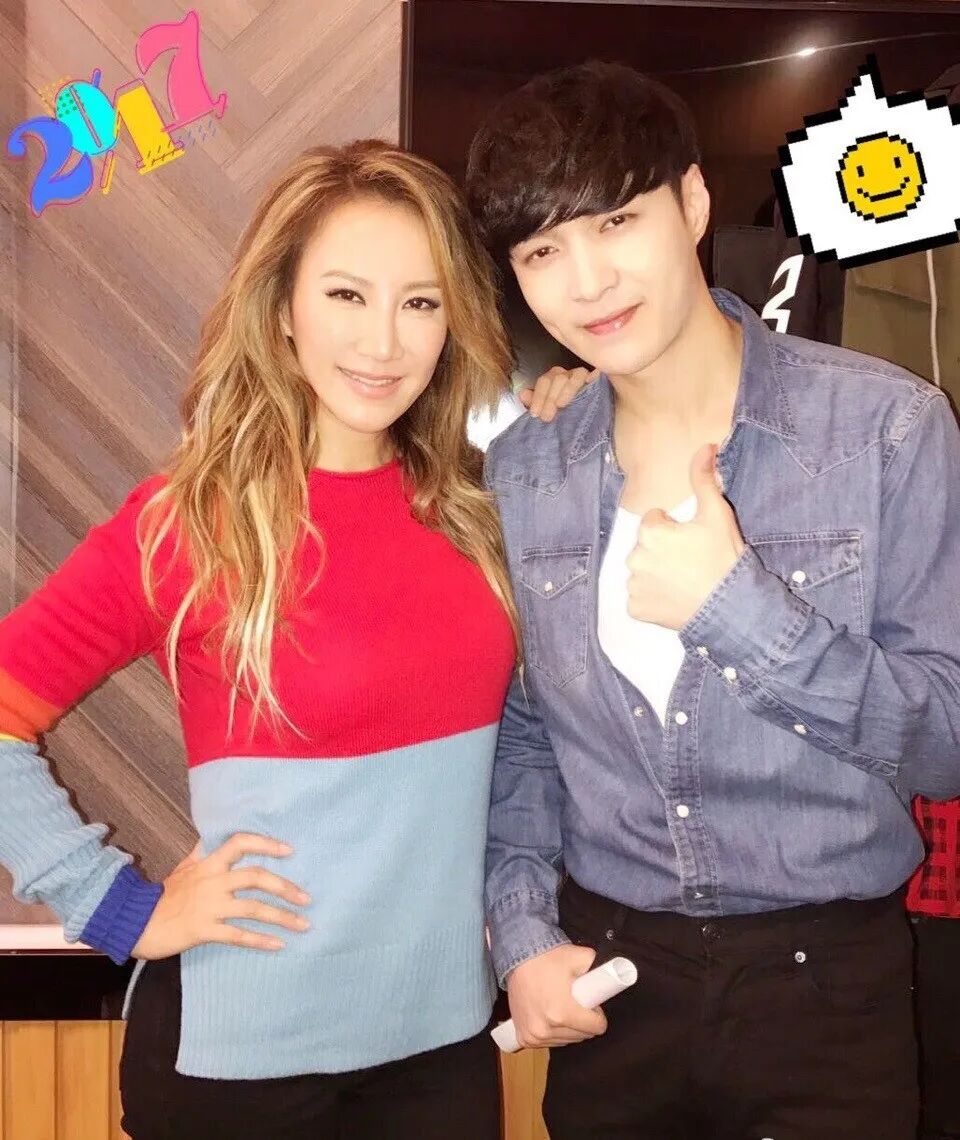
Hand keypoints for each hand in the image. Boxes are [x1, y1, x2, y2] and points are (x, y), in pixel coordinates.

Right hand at [131, 833, 310, 959]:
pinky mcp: (204, 930)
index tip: (289, 850)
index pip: (240, 843)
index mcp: (209, 863)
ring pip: (253, 908)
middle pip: (256, 877)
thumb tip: (213, 835)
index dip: (266, 844)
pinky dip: (260, 940)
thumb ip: (203, 852)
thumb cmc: (162, 896)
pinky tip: (279, 945)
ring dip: (282, 917)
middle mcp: (213, 881)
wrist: (135, 923)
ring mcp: (209, 906)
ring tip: (303, 925)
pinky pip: (238, 935)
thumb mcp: (184, 867)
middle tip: (306, 898)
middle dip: (285, 887)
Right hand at [505, 943, 607, 1048]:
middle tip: (576, 1002)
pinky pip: (549, 1043)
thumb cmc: (549, 958)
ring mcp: (534, 1035)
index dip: (598, 1015)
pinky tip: (549, 1015)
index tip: (593, 1005)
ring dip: (568, 1028)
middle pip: (582, 1036)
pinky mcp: (524, 1037)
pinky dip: (552, 1033)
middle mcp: (547, 1029)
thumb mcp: (580, 957)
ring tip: (561, 1005)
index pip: (596, 1027)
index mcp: (563, 1013)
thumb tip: (617, 972)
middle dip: (584, 1021)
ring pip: (566, 1041)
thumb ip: (600, 968)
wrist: (518, 956)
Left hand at [518, 366, 599, 420]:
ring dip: (566, 390)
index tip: (535, 413)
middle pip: (557, 378)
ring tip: (561, 405)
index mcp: (553, 379)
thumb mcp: (546, 410)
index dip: (538, 397)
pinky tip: (589, 385)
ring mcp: (582, 376)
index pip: (544, 382)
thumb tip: (522, 394)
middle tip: (547, 416)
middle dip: (549, 398)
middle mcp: (567, 375)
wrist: (586, 424)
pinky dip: (590, 379)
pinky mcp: (596, 380)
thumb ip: (534, 402)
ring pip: (574, 376)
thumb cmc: (564, 415)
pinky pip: (593, 376)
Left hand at [626, 443, 745, 629]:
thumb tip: (705, 446)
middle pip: (646, 546)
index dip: (674, 528)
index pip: (654, 521)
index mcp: (650, 532)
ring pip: (642, 571)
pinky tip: (674, 597)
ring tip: (684, 580)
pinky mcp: (636, 609)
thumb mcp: (717, 514)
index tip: (691, 540)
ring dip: (656, 573)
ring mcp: (634, 587)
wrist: (730, 607)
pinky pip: (639, 598)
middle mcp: (634, 559)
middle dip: (663, 550)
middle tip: (690, 561)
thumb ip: (704, 479)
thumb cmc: (723, 558)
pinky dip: (652, 598)